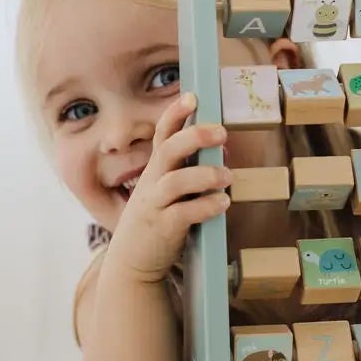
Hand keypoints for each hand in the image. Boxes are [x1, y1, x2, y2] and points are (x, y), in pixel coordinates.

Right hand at [106, 92, 233, 283]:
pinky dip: (206, 206)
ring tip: (228, 175)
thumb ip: (187, 172)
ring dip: (205, 175)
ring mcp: (155, 206)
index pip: (162, 135)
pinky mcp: (163, 229)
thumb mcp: (166, 193)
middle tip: (222, 132)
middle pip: (168, 150)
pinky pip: (184, 214)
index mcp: (154, 171)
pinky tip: (223, 203)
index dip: (175, 114)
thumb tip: (222, 152)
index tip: (193, 96)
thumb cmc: (156, 222)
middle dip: (194, 137)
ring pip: (175, 182)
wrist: (132, 264)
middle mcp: (152, 183)